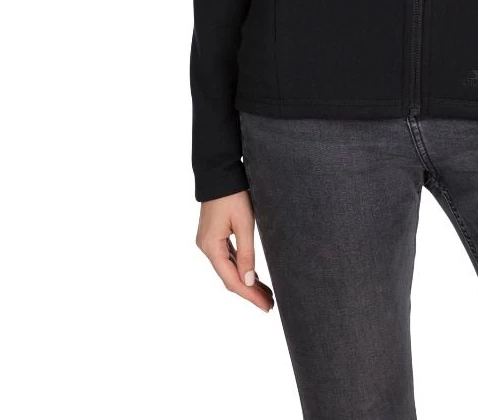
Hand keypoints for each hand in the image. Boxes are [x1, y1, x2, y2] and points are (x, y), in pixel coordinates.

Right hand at [196, 191, 274, 312]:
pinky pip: (228, 258)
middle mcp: (207, 247)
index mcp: (211, 247)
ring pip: (229, 269)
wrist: (219, 172)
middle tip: (270, 304)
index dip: (250, 296)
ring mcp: (209, 242)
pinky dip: (241, 268)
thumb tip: (248, 282)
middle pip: (229, 277)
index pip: (232, 280)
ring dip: (246, 281)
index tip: (266, 306)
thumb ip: (246, 253)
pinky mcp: (213, 236)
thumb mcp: (244, 223)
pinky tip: (253, 276)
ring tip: (266, 293)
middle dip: (250, 292)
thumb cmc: (233, 194)